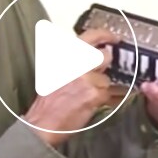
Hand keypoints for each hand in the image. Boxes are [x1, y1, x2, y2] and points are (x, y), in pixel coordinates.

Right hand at [24, 28, 119, 146]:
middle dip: (105, 66)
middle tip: (97, 74)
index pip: (90, 36)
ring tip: (87, 95)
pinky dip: (103, 100)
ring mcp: (86, 77)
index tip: (114, 38)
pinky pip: (107, 93)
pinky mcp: (94, 93)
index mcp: (65, 54)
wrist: (43, 122)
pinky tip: (91, 104)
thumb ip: (74, 60)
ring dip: (101, 88)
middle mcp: (76, 62)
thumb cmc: (48, 100)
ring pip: (106, 78)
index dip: (106, 35)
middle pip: (105, 56)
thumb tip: (96, 55)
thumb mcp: (54, 71)